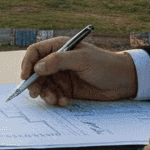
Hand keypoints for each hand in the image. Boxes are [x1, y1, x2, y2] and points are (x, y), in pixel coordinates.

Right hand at [19, 38, 137, 105]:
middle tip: (36, 93)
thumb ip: (58, 61)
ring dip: (46, 94)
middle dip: (34, 83)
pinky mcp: (67, 89)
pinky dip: (55, 99)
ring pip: (43, 85)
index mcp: (59, 47)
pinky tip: (64, 102)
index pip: (35, 52)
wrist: (124, 81)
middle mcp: (57, 61)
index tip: (25, 76)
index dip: (27, 63)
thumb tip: (37, 67)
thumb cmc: (105, 64)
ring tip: (55, 100)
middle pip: (35, 71)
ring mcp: (61, 76)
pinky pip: (53, 95)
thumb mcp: (82, 59)